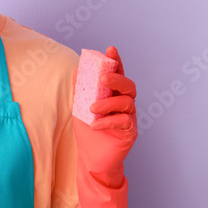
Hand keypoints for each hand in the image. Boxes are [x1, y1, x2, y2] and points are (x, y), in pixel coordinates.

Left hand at [72, 46, 137, 207]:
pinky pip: (124, 121)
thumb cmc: (89, 132)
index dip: (116, 61)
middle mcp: (125, 103)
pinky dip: (109, 121)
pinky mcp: (130, 132)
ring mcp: (130, 117)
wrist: (92, 159)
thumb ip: (80, 90)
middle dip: (116, 79)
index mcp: (114, 94)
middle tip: (102, 79)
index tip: (110, 49)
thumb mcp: (80, 108)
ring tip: (92, 108)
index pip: (118, 73)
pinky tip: (96, 124)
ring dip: (108, 103)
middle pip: (129, 85)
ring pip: (127, 102)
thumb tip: (77, 70)